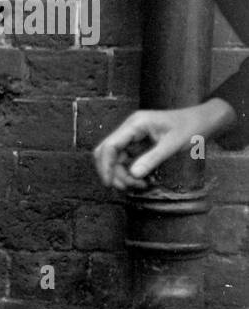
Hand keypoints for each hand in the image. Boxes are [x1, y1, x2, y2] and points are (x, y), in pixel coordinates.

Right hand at [93, 100, 233, 190]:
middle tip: (128, 188)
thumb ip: (152, 159)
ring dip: (122, 175)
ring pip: (115, 159)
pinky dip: (130, 173)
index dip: (105, 166)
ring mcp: (132, 136)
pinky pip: (126, 160)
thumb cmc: (191, 128)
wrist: (204, 120)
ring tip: (140, 185)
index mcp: (135, 124)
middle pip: (107, 153)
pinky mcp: (137, 144)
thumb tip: (133, 175)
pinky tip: (143, 181)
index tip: (109, 184)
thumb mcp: (173, 144)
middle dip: (113, 172)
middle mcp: (129, 129)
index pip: (110, 145)